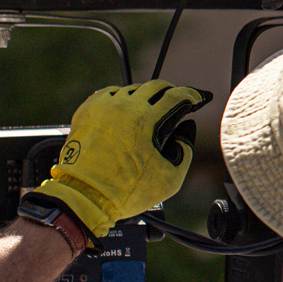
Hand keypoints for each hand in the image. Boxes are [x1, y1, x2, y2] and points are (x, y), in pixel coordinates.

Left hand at [30, 81, 210, 236]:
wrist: (85, 194)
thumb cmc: (125, 190)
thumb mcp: (170, 178)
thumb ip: (185, 150)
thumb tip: (186, 130)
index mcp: (148, 120)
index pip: (177, 96)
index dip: (192, 95)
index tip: (198, 97)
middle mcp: (126, 107)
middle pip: (155, 86)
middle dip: (170, 91)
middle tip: (176, 99)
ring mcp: (104, 106)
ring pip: (131, 90)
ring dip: (145, 96)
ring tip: (150, 107)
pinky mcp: (87, 111)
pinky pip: (109, 95)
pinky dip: (121, 99)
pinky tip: (124, 109)